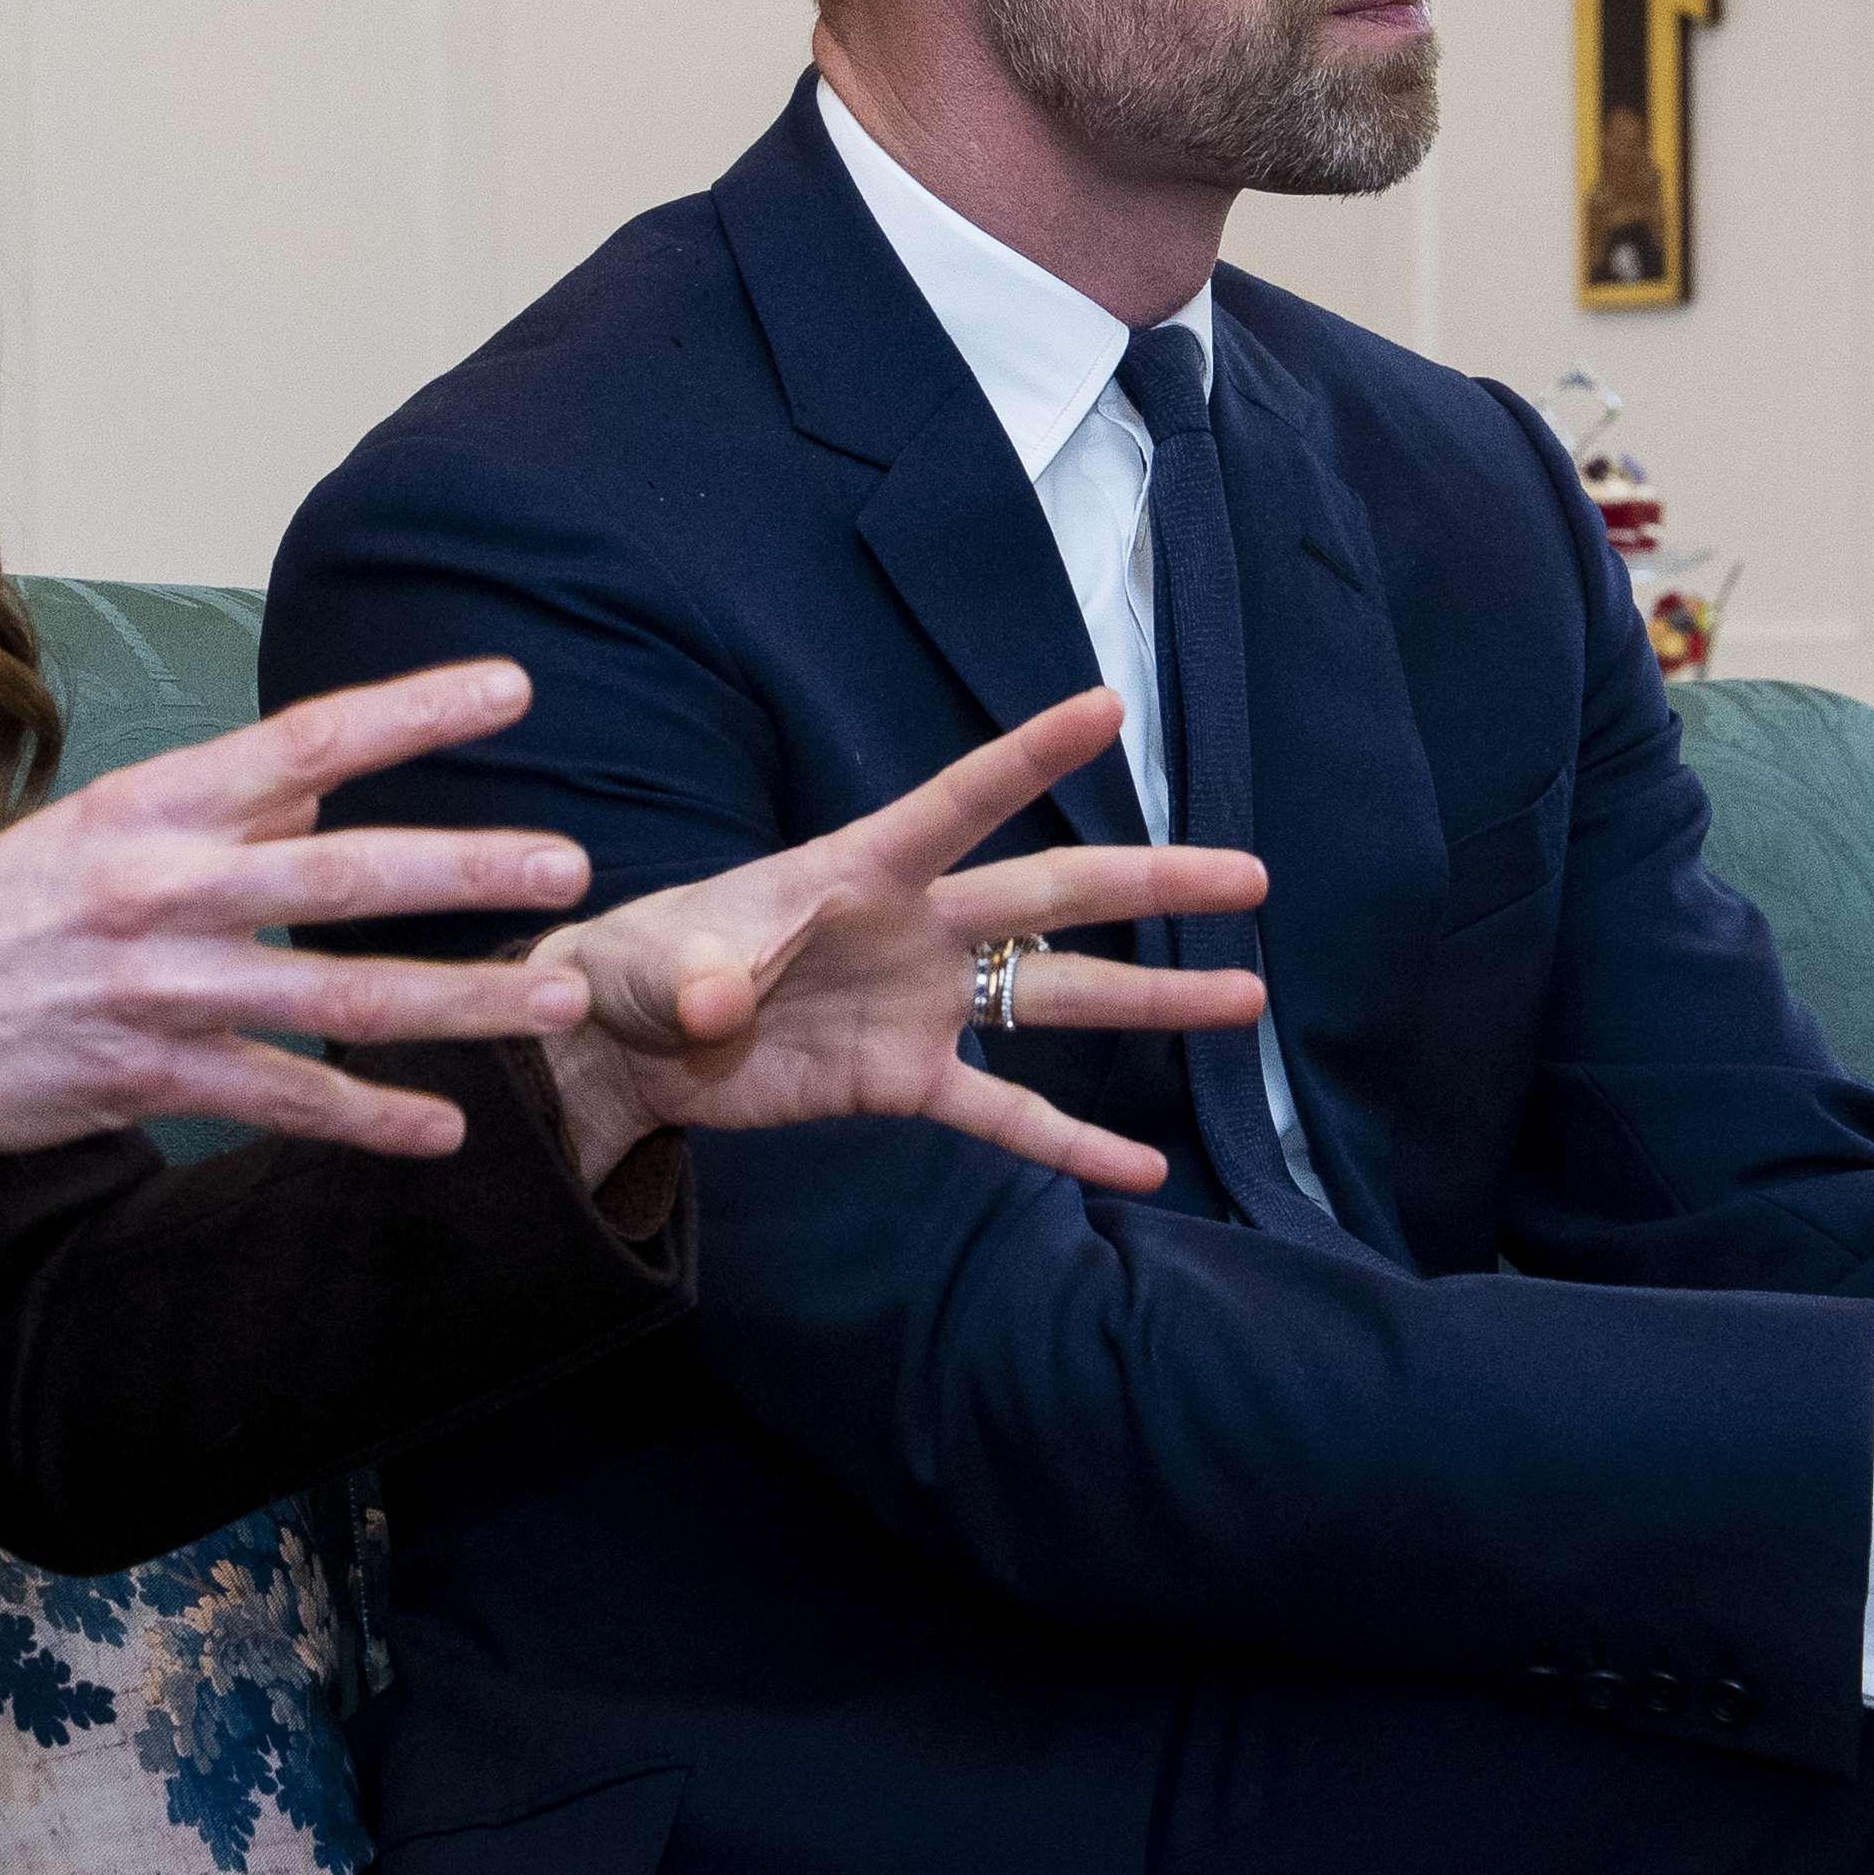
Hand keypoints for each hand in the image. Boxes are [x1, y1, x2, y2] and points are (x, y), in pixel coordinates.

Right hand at [0, 661, 604, 1228]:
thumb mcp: (90, 832)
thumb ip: (215, 811)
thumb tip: (326, 779)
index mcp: (148, 806)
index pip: (304, 739)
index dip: (414, 712)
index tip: (512, 687)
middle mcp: (159, 890)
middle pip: (344, 872)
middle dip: (469, 871)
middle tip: (571, 867)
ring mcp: (155, 992)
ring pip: (339, 999)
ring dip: (460, 1003)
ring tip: (555, 998)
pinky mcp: (144, 1081)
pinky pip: (285, 1102)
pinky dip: (372, 1118)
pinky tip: (445, 1125)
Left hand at [527, 689, 1266, 1192]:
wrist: (624, 1047)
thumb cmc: (638, 966)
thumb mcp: (660, 959)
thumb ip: (703, 972)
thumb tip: (723, 1001)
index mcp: (861, 869)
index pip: (958, 801)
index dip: (1029, 755)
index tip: (1108, 705)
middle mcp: (915, 927)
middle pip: (1051, 895)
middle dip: (1151, 883)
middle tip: (1249, 875)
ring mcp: (922, 1005)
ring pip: (1057, 996)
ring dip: (1151, 1000)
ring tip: (1246, 999)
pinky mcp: (904, 1082)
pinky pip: (1004, 1114)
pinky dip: (1070, 1142)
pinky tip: (1142, 1169)